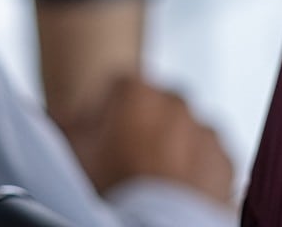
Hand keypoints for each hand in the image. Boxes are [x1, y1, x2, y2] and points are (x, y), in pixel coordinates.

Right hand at [58, 74, 235, 206]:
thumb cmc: (115, 191)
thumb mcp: (73, 155)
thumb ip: (65, 125)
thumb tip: (57, 114)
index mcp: (139, 94)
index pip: (121, 88)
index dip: (107, 113)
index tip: (100, 135)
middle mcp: (178, 104)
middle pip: (156, 107)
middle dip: (143, 126)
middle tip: (125, 160)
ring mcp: (205, 130)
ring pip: (184, 132)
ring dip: (171, 147)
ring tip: (149, 180)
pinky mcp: (224, 158)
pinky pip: (207, 158)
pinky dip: (195, 169)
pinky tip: (173, 190)